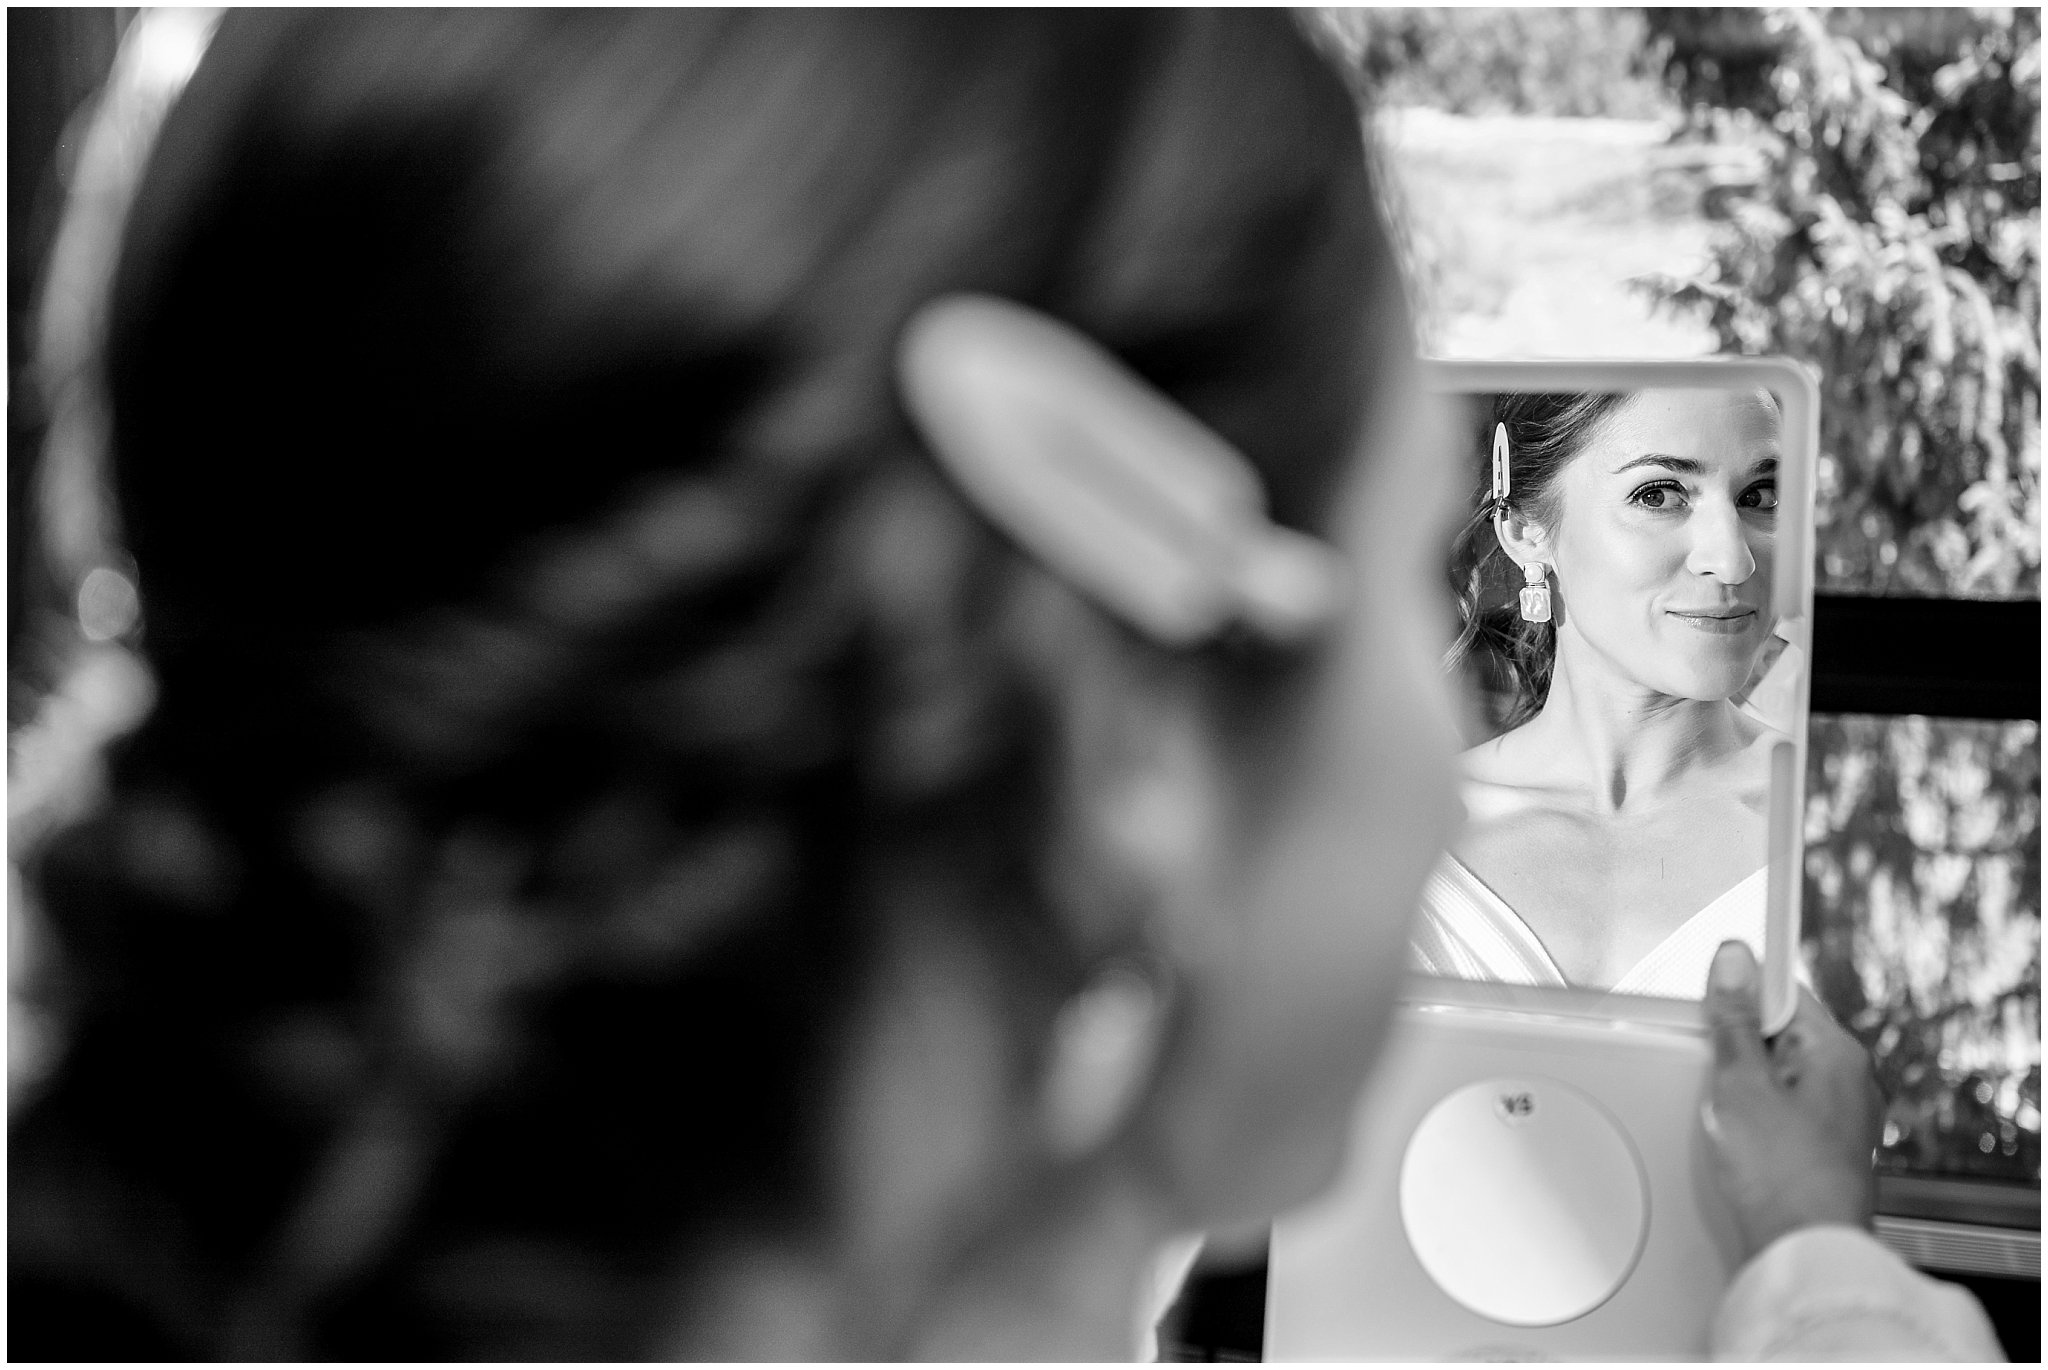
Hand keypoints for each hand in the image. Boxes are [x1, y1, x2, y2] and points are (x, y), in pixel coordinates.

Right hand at [1701, 940, 1882, 1262]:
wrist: (1804, 1247)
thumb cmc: (1783, 1174)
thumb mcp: (1741, 1084)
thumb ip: (1733, 1019)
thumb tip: (1734, 959)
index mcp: (1837, 1051)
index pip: (1782, 991)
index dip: (1737, 999)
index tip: (1710, 1011)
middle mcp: (1850, 1078)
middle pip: (1778, 1032)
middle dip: (1738, 1048)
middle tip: (1718, 1075)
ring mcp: (1842, 1114)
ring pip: (1779, 1073)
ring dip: (1746, 1084)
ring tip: (1730, 1115)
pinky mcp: (1828, 1145)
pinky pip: (1785, 1108)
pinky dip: (1758, 1115)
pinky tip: (1741, 1140)